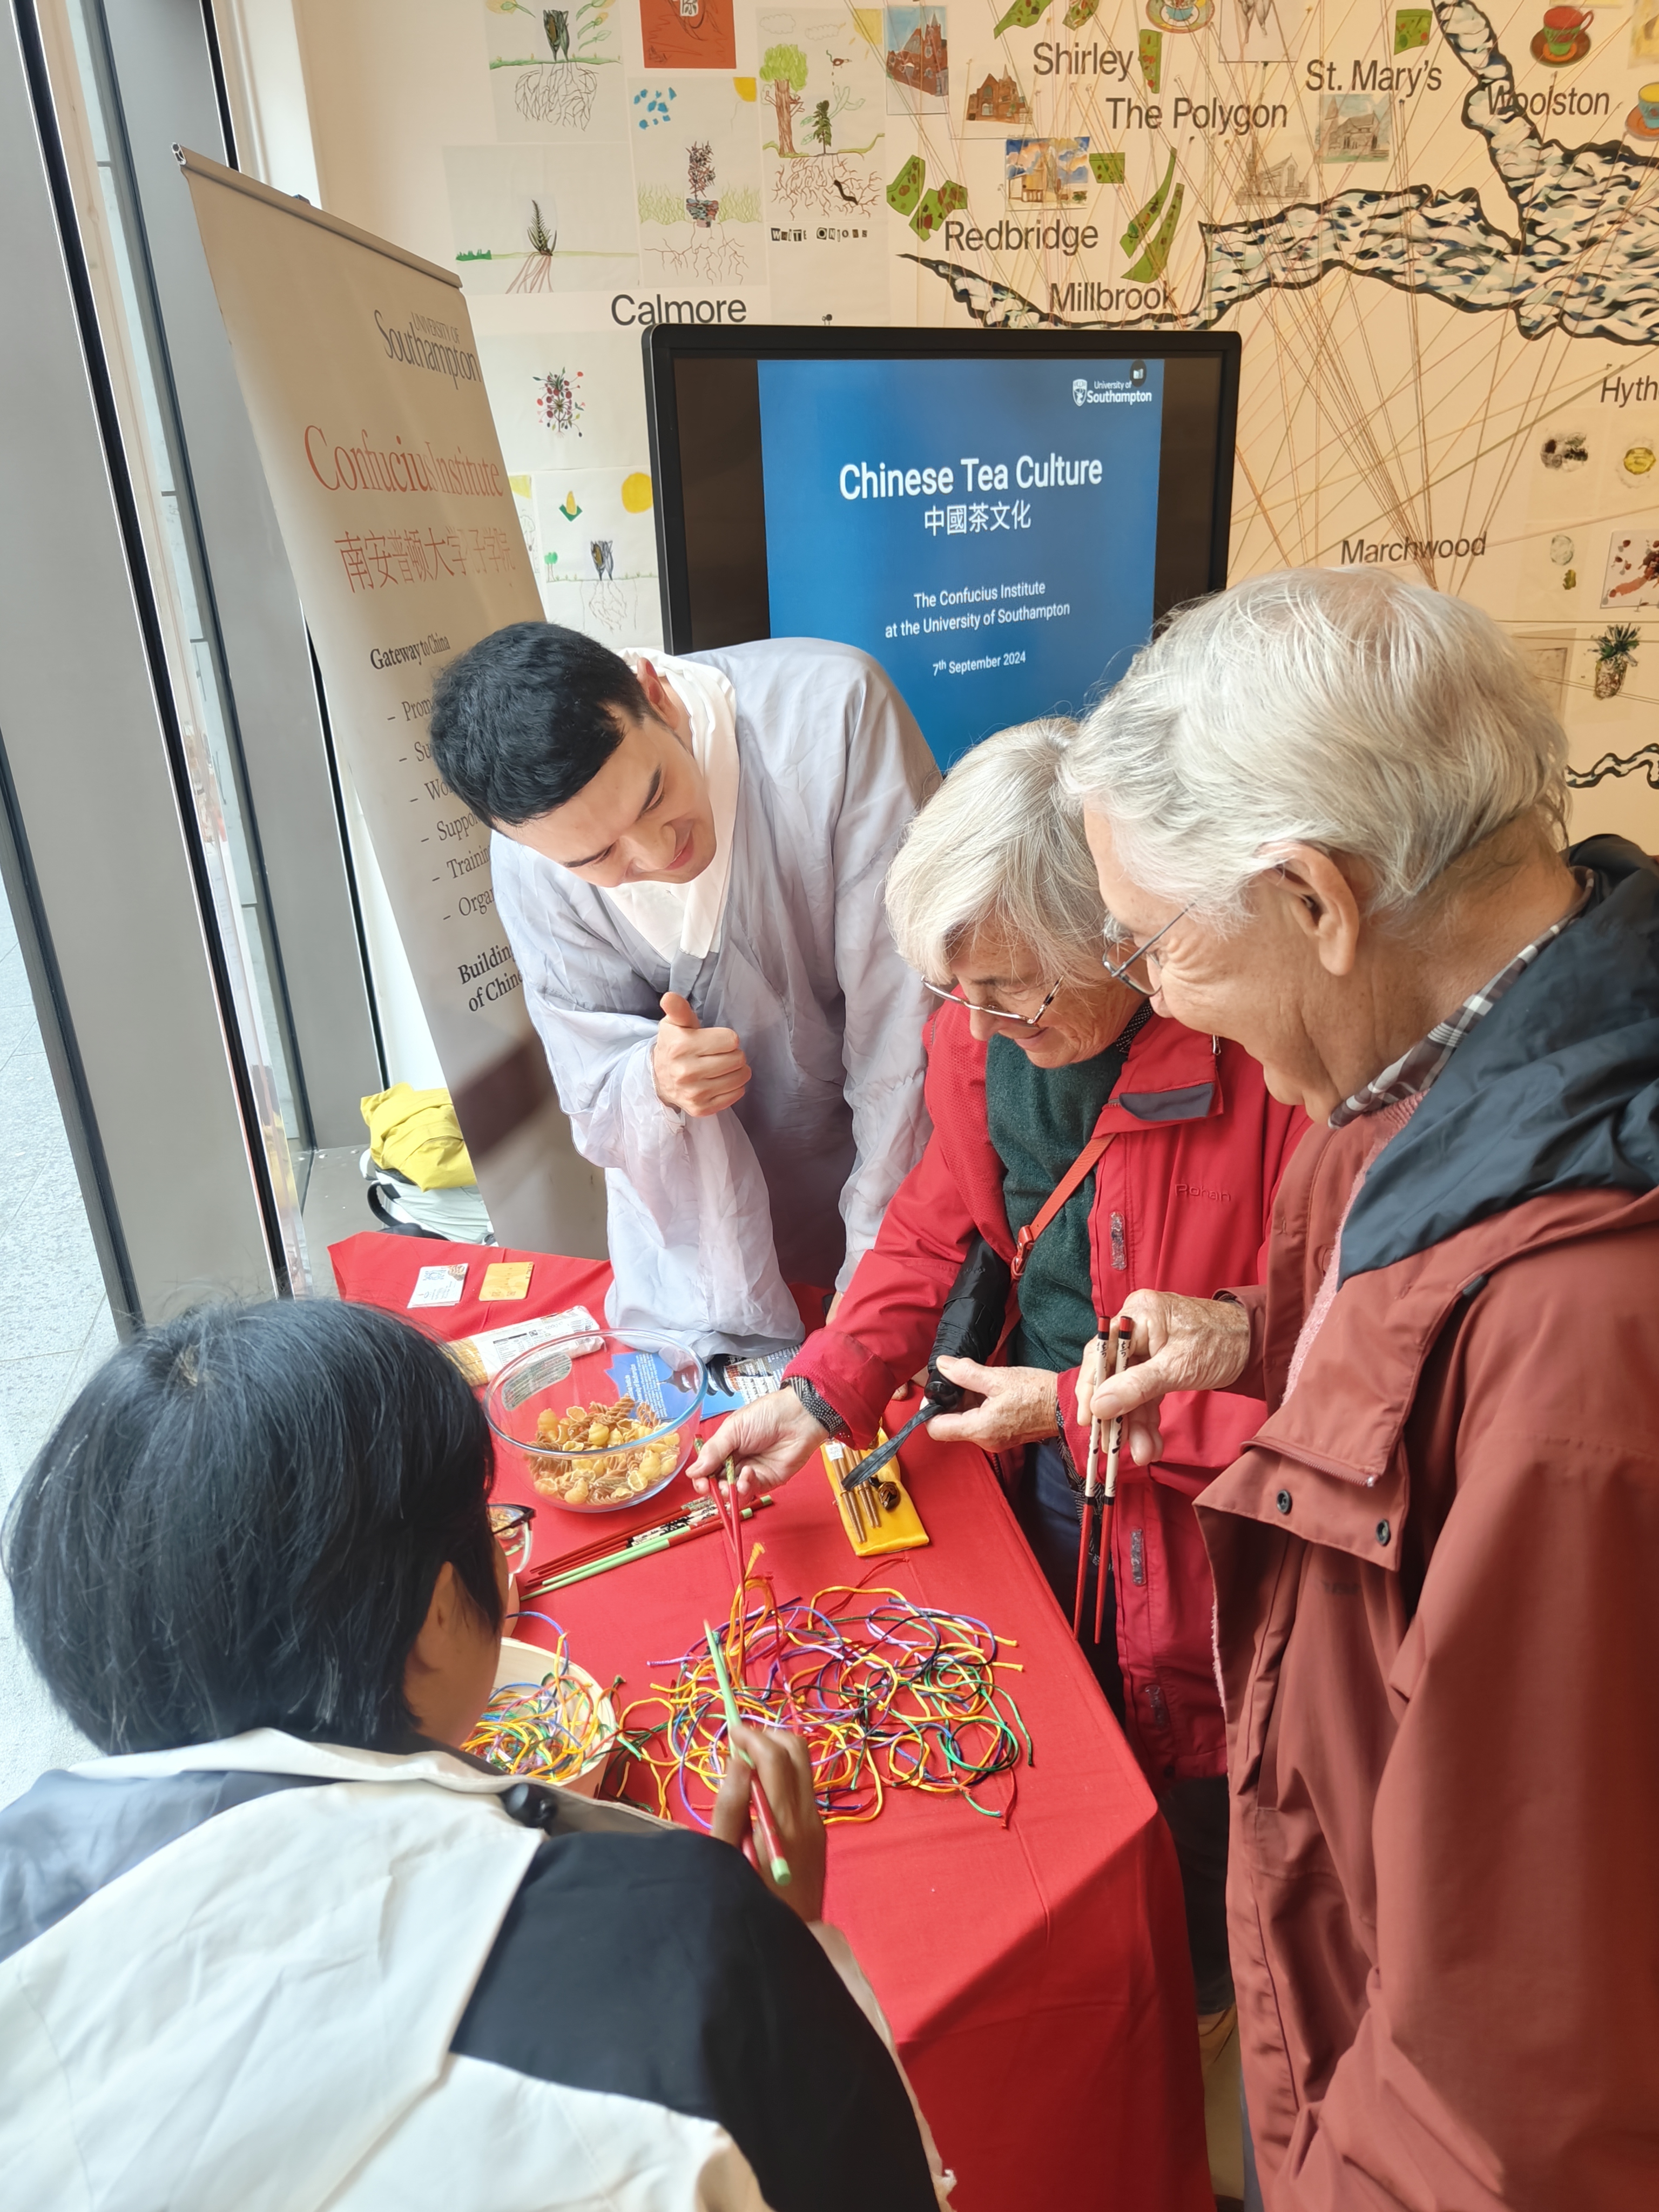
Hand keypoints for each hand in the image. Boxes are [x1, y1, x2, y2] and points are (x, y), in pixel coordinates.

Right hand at [652, 992, 749, 1116]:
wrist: (660, 1078)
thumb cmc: (674, 1045)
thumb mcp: (674, 1023)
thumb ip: (678, 1009)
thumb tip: (670, 997)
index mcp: (681, 1046)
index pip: (731, 1040)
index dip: (727, 1038)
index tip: (716, 1041)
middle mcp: (686, 1071)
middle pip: (737, 1059)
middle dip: (734, 1054)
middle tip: (721, 1054)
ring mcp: (694, 1093)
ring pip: (740, 1078)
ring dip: (737, 1070)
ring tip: (724, 1067)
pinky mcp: (701, 1108)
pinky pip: (736, 1095)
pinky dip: (734, 1087)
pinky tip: (722, 1081)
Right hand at [690, 1388, 830, 1502]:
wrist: (797, 1417)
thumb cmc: (766, 1415)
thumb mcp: (733, 1429)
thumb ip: (713, 1451)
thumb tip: (692, 1471)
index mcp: (725, 1447)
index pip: (707, 1469)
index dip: (701, 1478)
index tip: (699, 1482)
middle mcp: (736, 1462)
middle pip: (718, 1484)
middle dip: (713, 1488)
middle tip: (711, 1486)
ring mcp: (752, 1473)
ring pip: (733, 1493)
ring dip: (728, 1492)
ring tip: (730, 1484)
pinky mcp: (767, 1481)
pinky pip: (751, 1492)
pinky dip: (746, 1488)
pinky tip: (748, 1475)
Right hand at [712, 1719, 826, 1922]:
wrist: (790, 1944)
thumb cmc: (747, 1904)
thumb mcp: (726, 1859)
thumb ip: (731, 1808)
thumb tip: (739, 1760)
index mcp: (783, 1824)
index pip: (775, 1758)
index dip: (751, 1736)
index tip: (729, 1731)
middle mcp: (807, 1818)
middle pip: (797, 1750)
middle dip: (767, 1736)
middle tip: (738, 1745)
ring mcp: (818, 1825)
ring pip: (804, 1765)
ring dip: (777, 1752)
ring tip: (746, 1763)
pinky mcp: (820, 1833)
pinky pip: (804, 1786)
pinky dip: (784, 1772)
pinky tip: (761, 1790)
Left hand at [925, 1357, 1059, 1449]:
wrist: (1065, 1405)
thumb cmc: (1036, 1392)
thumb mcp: (997, 1377)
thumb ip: (965, 1372)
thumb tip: (942, 1365)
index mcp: (979, 1428)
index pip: (937, 1429)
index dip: (930, 1410)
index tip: (936, 1391)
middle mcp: (984, 1440)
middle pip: (950, 1425)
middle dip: (949, 1402)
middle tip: (957, 1379)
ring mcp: (994, 1440)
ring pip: (966, 1423)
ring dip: (964, 1403)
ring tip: (975, 1381)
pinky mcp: (1003, 1436)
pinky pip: (980, 1423)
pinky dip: (977, 1407)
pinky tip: (987, 1390)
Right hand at [1080, 1292, 1249, 1465]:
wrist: (1257, 1343)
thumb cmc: (1222, 1343)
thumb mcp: (1177, 1368)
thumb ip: (1136, 1387)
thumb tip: (1098, 1406)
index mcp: (1138, 1315)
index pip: (1101, 1353)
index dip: (1091, 1388)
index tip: (1087, 1419)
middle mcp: (1138, 1327)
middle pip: (1114, 1374)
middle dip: (1119, 1414)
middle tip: (1114, 1448)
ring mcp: (1149, 1345)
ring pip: (1131, 1389)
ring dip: (1136, 1423)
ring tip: (1143, 1454)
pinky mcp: (1160, 1362)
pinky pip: (1147, 1392)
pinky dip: (1149, 1417)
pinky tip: (1151, 1443)